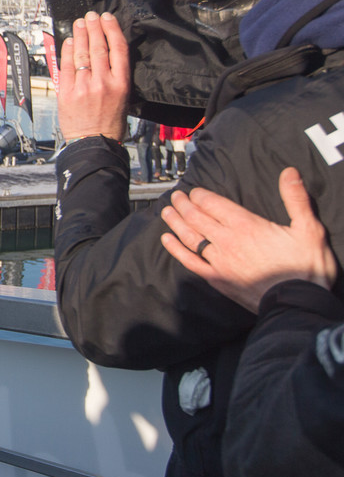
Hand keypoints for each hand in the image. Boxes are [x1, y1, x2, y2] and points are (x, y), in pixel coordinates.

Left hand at [57, 11, 129, 141]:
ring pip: (83, 54)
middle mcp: (103, 82)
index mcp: (121, 83)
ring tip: (80, 23)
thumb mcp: (124, 98)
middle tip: (91, 15)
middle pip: (99, 47)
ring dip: (81, 35)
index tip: (107, 18)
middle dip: (94, 27)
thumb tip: (107, 54)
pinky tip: (70, 41)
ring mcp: (84, 86)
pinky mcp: (68, 92)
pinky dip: (68, 51)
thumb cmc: (110, 124)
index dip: (112, 29)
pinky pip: (67, 66)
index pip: (118, 49)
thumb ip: (115, 76)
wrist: (93, 143)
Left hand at [161, 167, 337, 312]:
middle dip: (184, 204)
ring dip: (176, 222)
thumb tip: (289, 172)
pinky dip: (176, 250)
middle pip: (198, 218)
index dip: (201, 196)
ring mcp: (219, 261)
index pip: (215, 204)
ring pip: (190, 237)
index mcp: (247, 226)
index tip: (194, 191)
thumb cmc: (307, 268)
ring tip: (167, 211)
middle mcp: (228, 241)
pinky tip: (167, 240)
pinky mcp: (217, 279)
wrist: (298, 304)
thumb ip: (296, 199)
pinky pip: (190, 261)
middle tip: (176, 196)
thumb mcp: (309, 229)